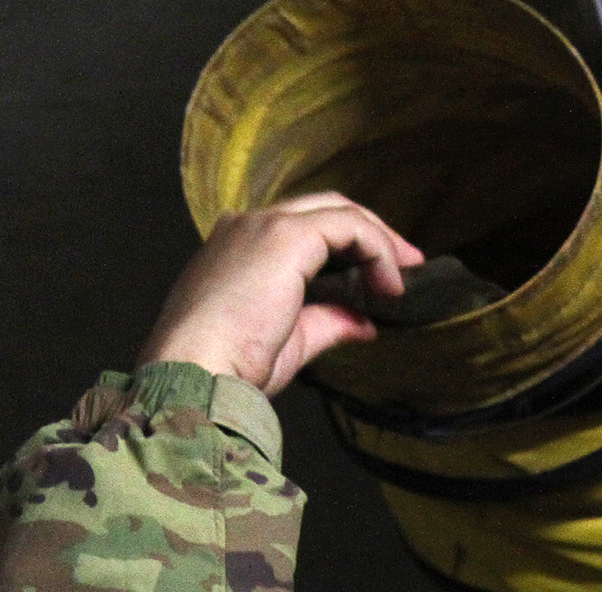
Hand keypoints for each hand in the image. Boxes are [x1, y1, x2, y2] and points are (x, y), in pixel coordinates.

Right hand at [137, 193, 424, 395]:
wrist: (195, 372)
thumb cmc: (228, 367)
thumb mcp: (290, 341)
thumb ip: (327, 322)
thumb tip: (364, 324)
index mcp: (238, 247)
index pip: (303, 230)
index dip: (349, 247)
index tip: (381, 280)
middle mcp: (248, 226)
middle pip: (325, 209)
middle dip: (372, 234)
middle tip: (406, 266)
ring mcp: (264, 225)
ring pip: (339, 211)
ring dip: (380, 241)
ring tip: (402, 278)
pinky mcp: (285, 236)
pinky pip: (348, 227)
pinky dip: (377, 250)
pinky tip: (388, 285)